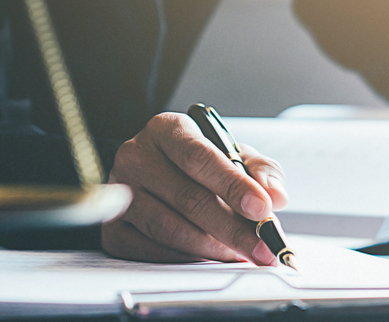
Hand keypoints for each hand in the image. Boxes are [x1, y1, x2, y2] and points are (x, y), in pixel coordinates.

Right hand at [101, 113, 288, 264]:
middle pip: (187, 198)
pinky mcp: (112, 229)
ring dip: (211, 247)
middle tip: (262, 247)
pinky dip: (185, 259)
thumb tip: (276, 195)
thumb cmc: (196, 164)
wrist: (153, 174)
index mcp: (166, 130)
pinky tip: (208, 258)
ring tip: (238, 253)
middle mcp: (135, 156)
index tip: (262, 209)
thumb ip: (259, 170)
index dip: (233, 186)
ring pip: (169, 228)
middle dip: (232, 228)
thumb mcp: (231, 154)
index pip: (199, 157)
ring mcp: (119, 193)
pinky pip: (151, 251)